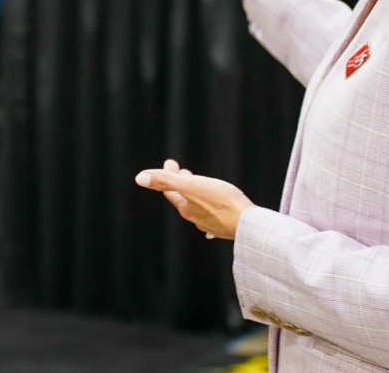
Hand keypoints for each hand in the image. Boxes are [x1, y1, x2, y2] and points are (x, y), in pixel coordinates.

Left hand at [135, 159, 254, 239]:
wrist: (249, 224)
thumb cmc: (222, 202)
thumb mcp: (191, 186)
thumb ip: (165, 180)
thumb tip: (139, 178)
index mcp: (185, 207)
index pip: (169, 189)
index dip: (166, 175)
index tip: (170, 162)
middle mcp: (195, 217)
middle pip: (182, 198)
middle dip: (181, 183)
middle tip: (183, 171)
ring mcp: (210, 223)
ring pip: (198, 206)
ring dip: (196, 193)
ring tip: (200, 183)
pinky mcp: (225, 226)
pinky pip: (212, 212)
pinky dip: (209, 202)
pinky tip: (217, 201)